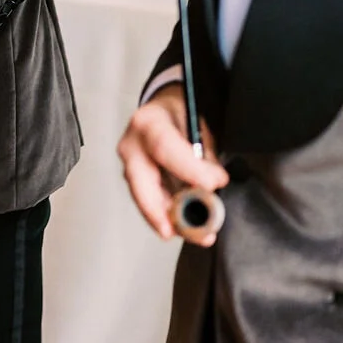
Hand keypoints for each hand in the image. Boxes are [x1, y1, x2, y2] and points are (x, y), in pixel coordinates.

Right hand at [117, 84, 227, 244]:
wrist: (162, 109)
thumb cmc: (180, 115)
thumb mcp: (197, 124)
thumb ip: (205, 155)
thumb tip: (214, 183)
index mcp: (148, 122)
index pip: (164, 148)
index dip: (188, 169)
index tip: (212, 185)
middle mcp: (132, 144)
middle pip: (141, 181)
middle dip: (158, 210)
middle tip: (175, 231)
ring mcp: (129, 164)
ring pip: (143, 197)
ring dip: (168, 219)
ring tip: (196, 233)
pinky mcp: (135, 180)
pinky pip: (149, 201)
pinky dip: (166, 216)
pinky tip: (183, 226)